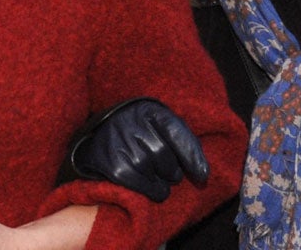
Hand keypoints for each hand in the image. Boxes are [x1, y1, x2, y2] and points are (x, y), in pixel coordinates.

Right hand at [67, 97, 208, 201]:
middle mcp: (131, 122)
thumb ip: (186, 144)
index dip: (191, 156)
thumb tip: (203, 176)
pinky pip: (140, 186)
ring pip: (153, 174)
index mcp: (148, 110)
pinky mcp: (111, 165)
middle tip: (163, 170)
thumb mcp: (160, 129)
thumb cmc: (138, 137)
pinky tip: (143, 184)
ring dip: (159, 183)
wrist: (97, 140)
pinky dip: (148, 191)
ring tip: (150, 175)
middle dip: (170, 171)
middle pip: (165, 157)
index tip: (202, 176)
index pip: (175, 131)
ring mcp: (119, 143)